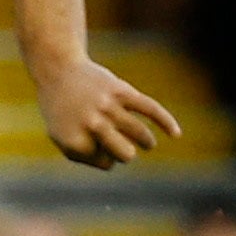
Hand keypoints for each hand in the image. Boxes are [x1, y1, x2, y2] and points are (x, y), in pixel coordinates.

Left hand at [31, 51, 179, 168]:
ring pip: (140, 134)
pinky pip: (150, 108)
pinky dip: (166, 122)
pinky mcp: (121, 91)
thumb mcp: (61, 138)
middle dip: (127, 154)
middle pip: (126, 154)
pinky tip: (176, 134)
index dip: (104, 156)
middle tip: (124, 148)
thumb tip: (115, 160)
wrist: (59, 72)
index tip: (94, 144)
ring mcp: (107, 106)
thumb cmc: (63, 111)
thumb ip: (86, 156)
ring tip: (146, 143)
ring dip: (146, 142)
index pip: (106, 163)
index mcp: (74, 140)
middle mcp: (91, 124)